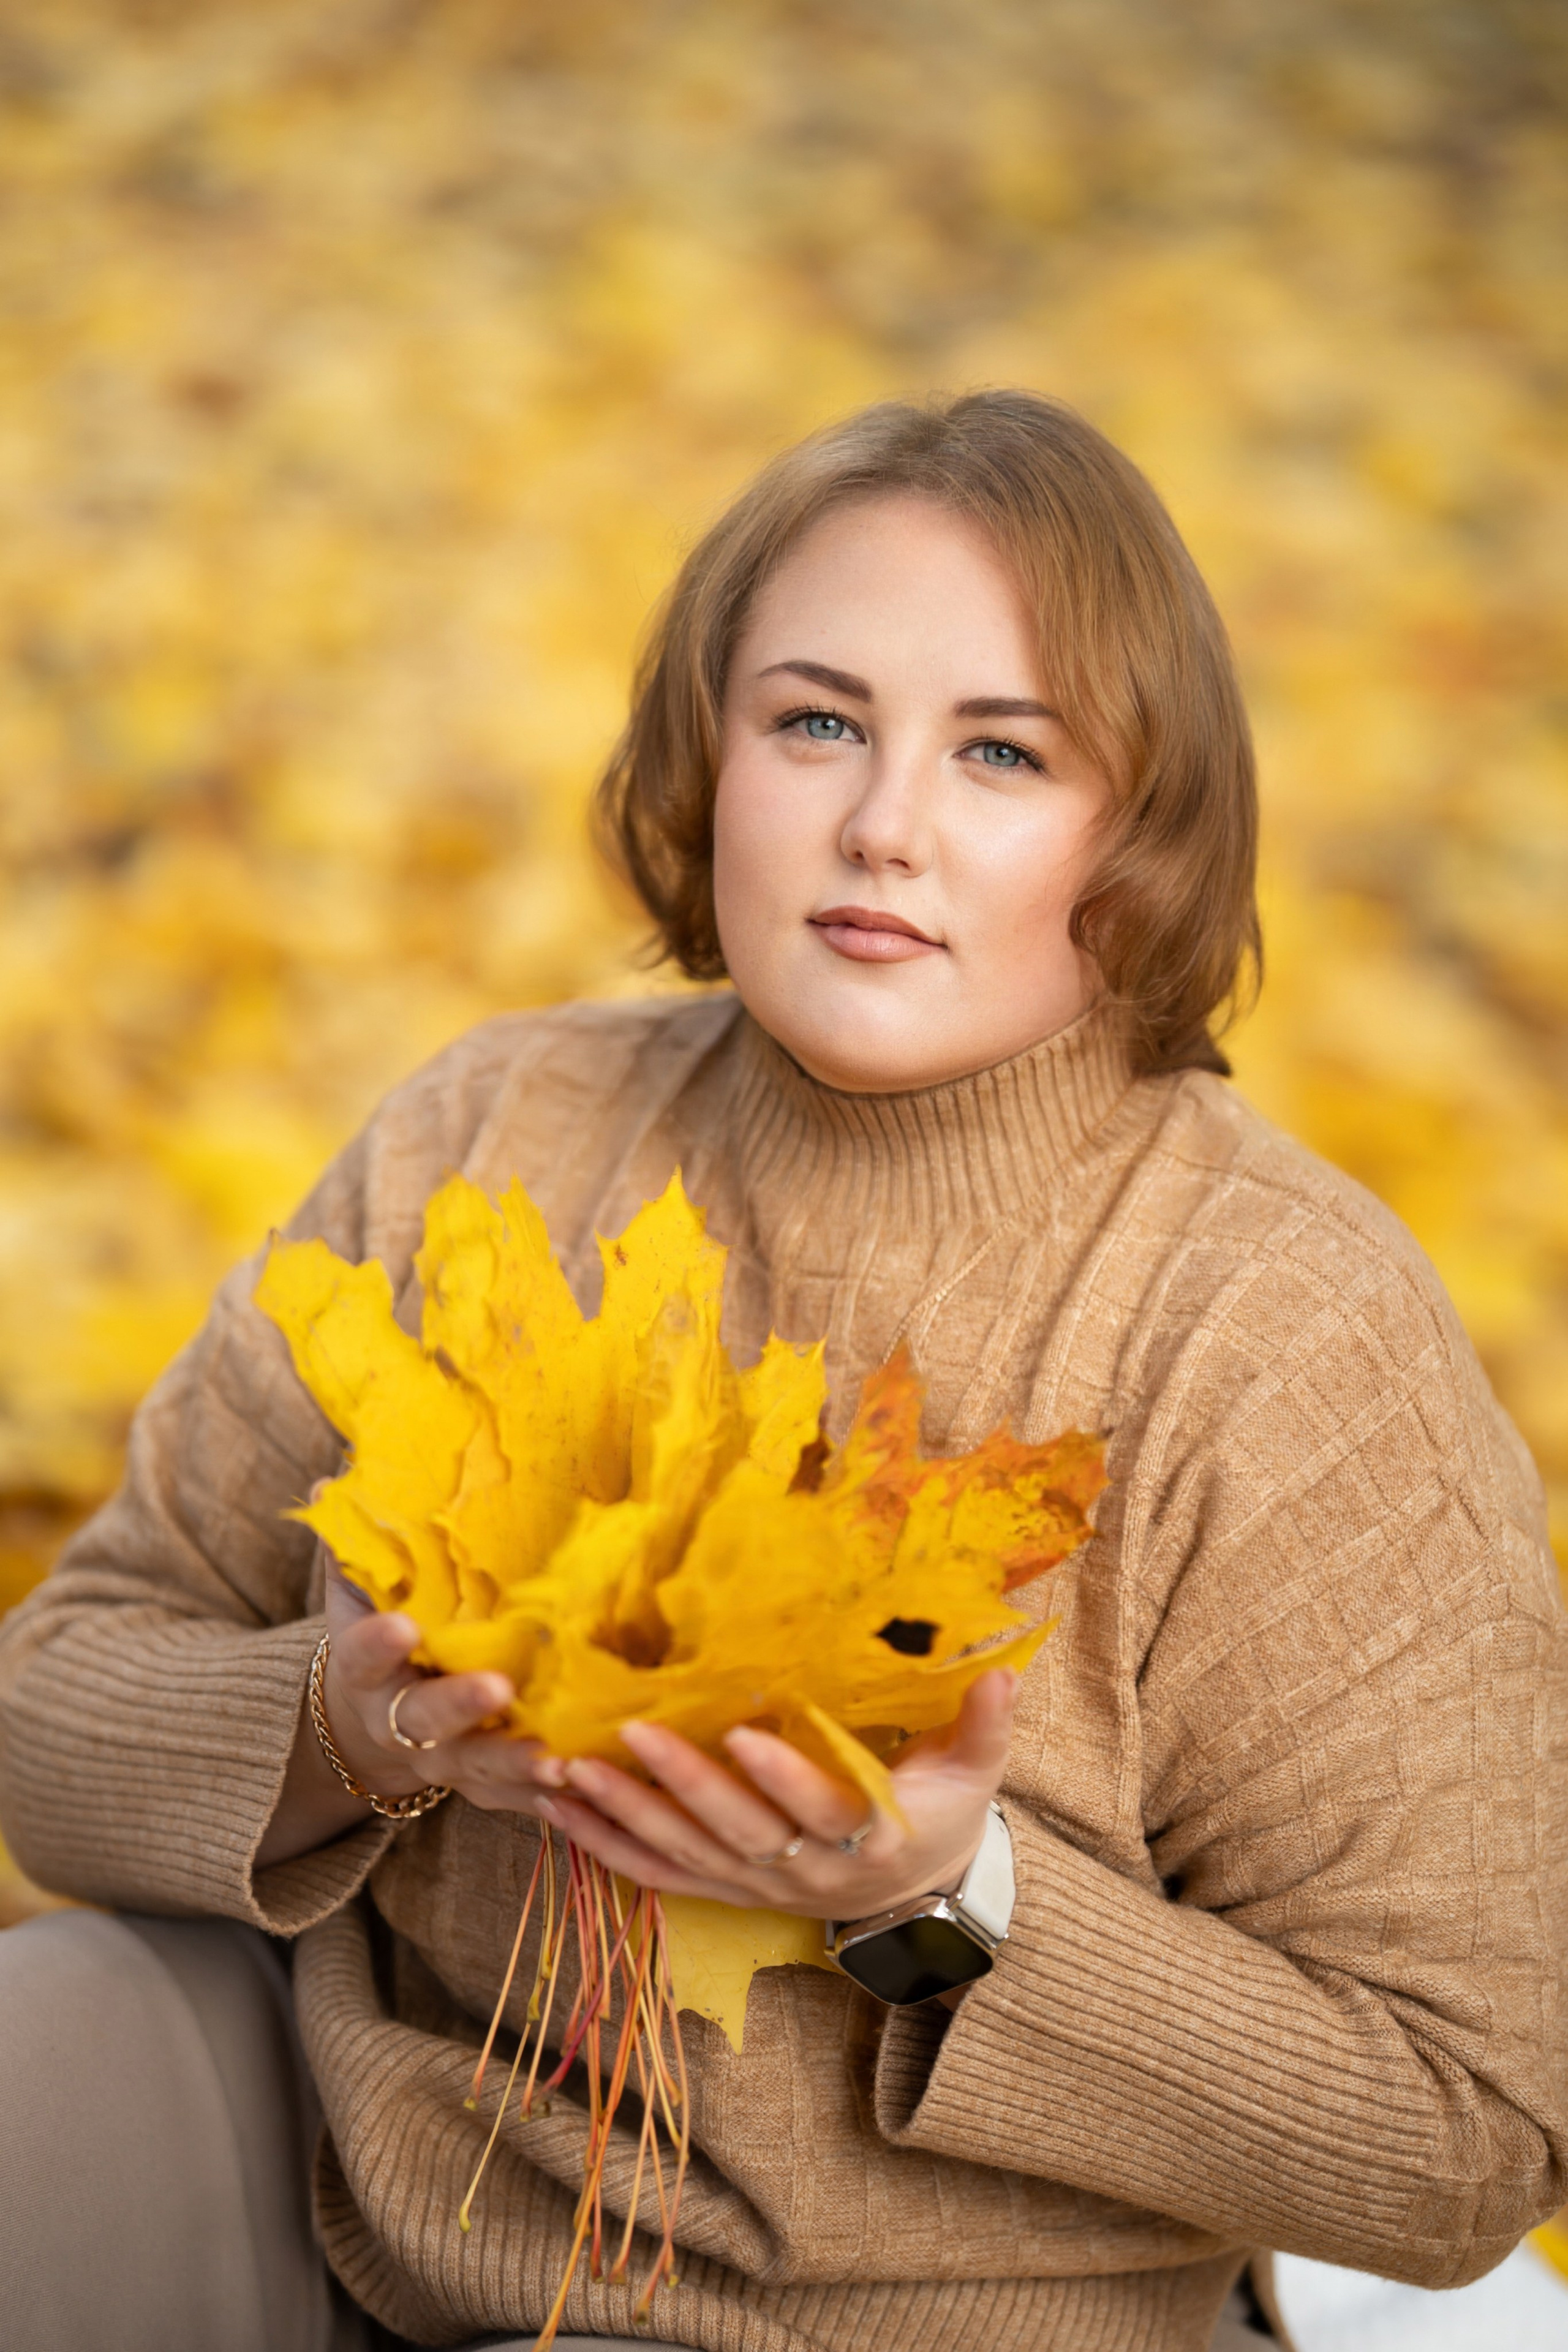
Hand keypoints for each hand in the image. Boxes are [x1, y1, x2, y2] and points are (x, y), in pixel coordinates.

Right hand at [318, 1556, 565, 1820]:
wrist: (375, 1716)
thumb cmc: (381, 1627)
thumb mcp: (361, 1588)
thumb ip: (355, 1541)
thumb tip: (326, 1481)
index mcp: (370, 1669)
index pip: (366, 1655)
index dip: (380, 1643)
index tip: (404, 1623)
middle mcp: (402, 1721)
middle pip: (425, 1720)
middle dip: (460, 1705)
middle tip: (498, 1687)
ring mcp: (444, 1759)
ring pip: (477, 1768)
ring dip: (516, 1765)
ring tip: (559, 1758)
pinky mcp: (483, 1784)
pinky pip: (515, 1799)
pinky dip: (547, 1796)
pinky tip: (586, 1784)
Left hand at [543, 1668, 1016, 1921]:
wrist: (918, 1894)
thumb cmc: (941, 1814)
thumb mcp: (974, 1774)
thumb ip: (982, 1727)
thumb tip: (1005, 1673)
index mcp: (866, 1840)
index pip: (821, 1812)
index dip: (785, 1779)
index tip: (747, 1735)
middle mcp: (802, 1873)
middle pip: (736, 1832)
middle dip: (682, 1783)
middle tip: (631, 1733)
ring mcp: (756, 1887)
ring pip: (683, 1854)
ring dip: (624, 1813)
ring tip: (568, 1769)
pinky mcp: (722, 1891)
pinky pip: (656, 1874)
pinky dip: (604, 1846)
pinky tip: (557, 1812)